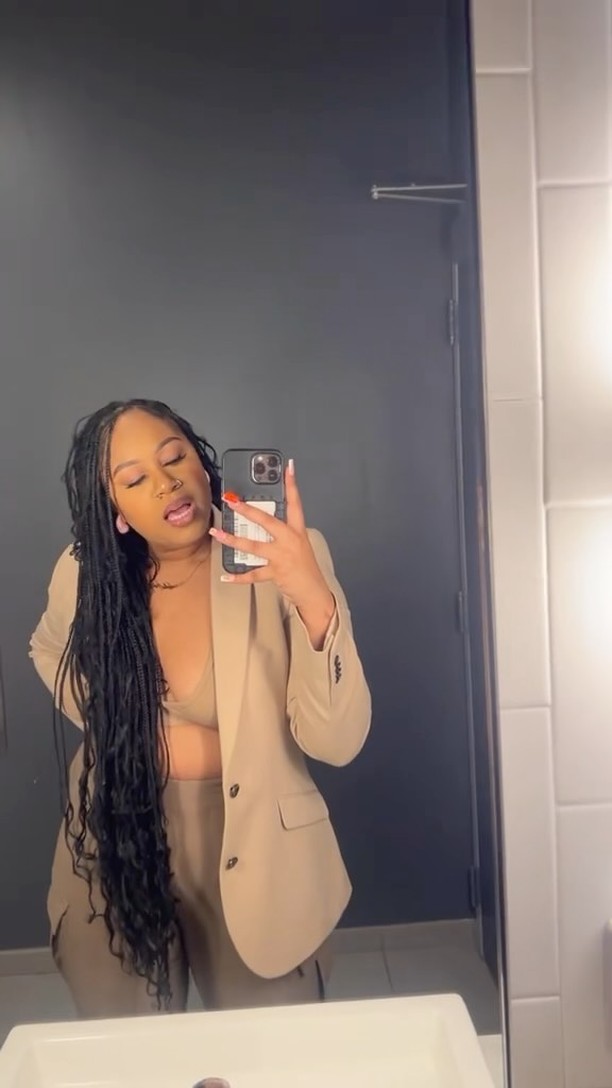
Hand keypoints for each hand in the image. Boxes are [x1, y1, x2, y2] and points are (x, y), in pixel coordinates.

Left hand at [209, 461, 335, 643]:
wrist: (314, 592)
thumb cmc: (305, 568)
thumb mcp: (299, 545)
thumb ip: (283, 535)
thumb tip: (261, 525)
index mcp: (297, 531)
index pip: (295, 503)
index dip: (292, 484)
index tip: (289, 466)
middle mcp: (290, 540)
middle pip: (266, 521)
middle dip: (247, 510)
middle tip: (231, 501)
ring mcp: (282, 556)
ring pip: (253, 545)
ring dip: (232, 539)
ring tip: (217, 533)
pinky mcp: (276, 572)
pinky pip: (253, 574)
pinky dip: (238, 577)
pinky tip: (226, 575)